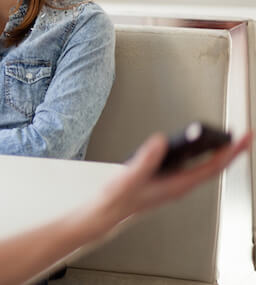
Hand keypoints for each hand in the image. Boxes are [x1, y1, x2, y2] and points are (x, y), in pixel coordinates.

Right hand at [97, 130, 252, 225]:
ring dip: (216, 154)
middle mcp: (179, 186)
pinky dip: (200, 157)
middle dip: (230, 151)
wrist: (108, 214)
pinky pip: (191, 168)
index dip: (230, 152)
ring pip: (203, 168)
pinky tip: (197, 150)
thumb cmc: (119, 200)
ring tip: (226, 140)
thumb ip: (146, 159)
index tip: (243, 139)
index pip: (212, 167)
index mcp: (177, 185)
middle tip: (242, 136)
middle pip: (213, 167)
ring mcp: (174, 185)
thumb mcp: (130, 177)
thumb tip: (161, 141)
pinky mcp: (166, 182)